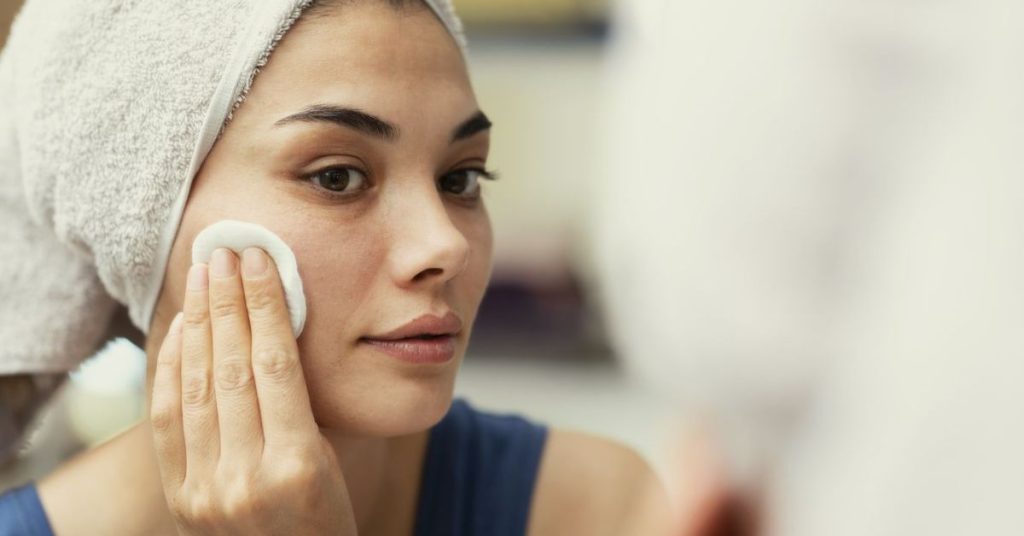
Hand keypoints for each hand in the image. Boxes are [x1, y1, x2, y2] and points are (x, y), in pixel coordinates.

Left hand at [150, 248, 355, 534]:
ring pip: (195, 386)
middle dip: (226, 302)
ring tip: (201, 277)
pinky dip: (170, 368)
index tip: (258, 261)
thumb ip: (298, 409)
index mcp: (296, 465)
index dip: (263, 305)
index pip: (274, 365)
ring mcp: (206, 489)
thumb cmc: (324, 522)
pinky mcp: (181, 496)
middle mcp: (245, 476)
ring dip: (197, 323)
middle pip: (230, 366)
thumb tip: (272, 334)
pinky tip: (179, 331)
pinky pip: (167, 419)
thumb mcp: (331, 464)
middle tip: (224, 253)